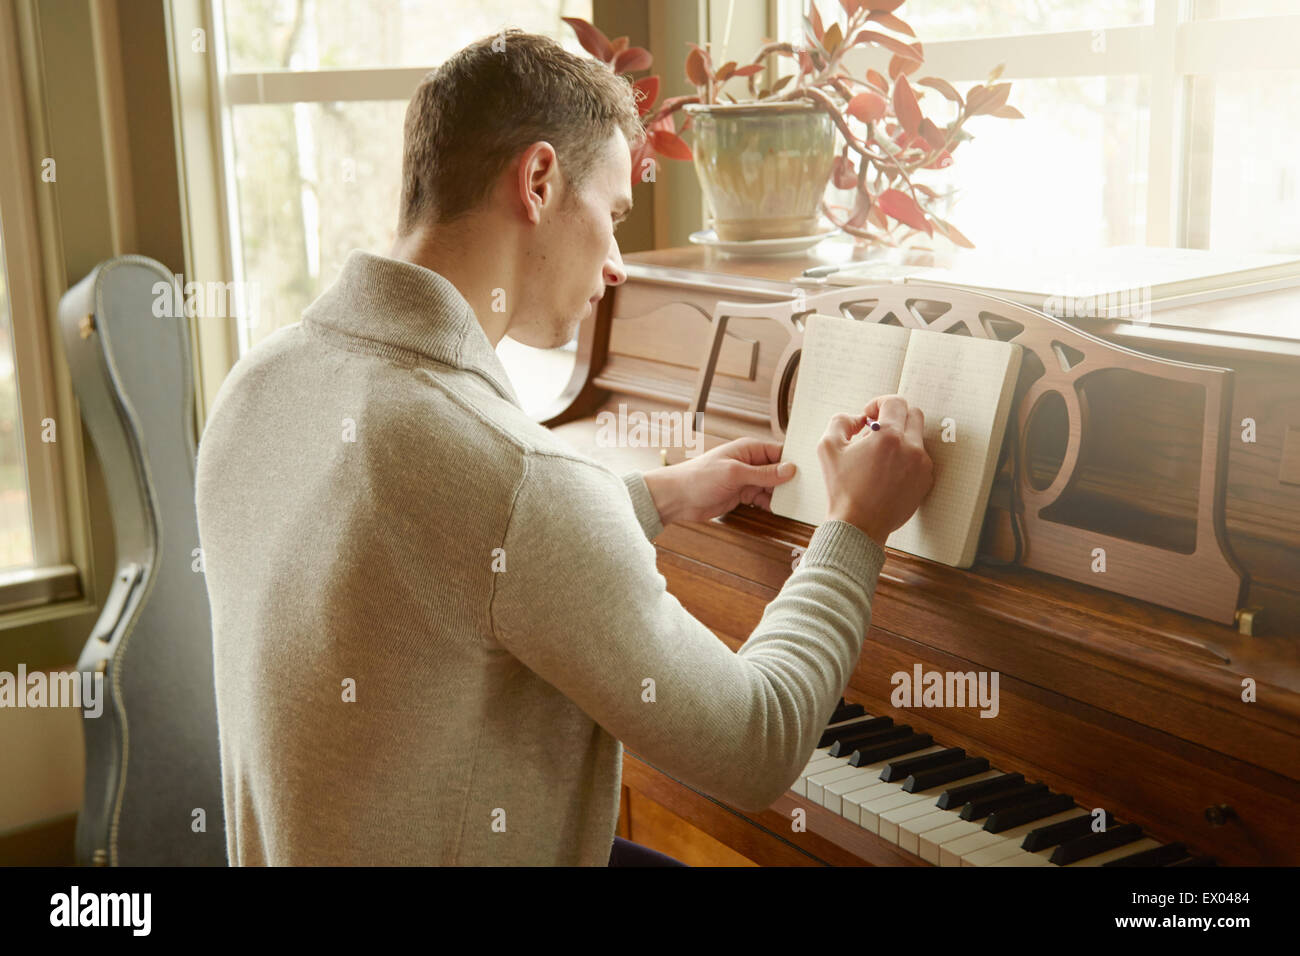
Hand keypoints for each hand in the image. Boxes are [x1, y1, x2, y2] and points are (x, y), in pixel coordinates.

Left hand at [642, 437, 796, 524]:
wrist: (677, 498)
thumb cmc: (699, 478)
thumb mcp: (734, 473)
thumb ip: (763, 473)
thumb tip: (790, 469)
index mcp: (749, 449)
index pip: (779, 452)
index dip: (795, 461)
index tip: (812, 472)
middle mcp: (750, 462)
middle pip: (779, 470)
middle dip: (791, 480)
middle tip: (810, 491)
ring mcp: (746, 479)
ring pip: (772, 486)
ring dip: (782, 494)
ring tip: (799, 502)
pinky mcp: (742, 495)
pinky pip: (763, 498)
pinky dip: (771, 503)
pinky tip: (781, 509)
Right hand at [818, 394, 932, 546]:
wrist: (859, 525)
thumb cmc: (843, 489)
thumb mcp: (828, 448)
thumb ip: (840, 421)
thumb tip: (858, 418)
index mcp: (889, 437)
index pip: (895, 402)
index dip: (879, 403)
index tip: (869, 415)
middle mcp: (911, 448)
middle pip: (913, 414)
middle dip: (894, 416)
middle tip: (876, 431)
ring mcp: (922, 465)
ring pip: (916, 436)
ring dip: (899, 438)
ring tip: (879, 456)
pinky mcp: (925, 480)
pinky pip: (920, 458)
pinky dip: (906, 457)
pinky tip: (887, 471)